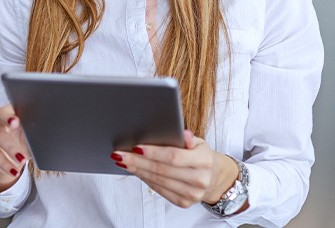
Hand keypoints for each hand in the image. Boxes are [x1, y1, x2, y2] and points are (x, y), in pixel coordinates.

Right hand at [0, 104, 31, 193]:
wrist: (13, 156)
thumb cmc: (25, 139)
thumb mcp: (31, 136)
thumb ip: (33, 132)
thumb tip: (43, 135)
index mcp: (10, 112)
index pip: (6, 111)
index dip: (10, 116)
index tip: (16, 122)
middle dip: (10, 141)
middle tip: (21, 151)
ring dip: (9, 153)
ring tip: (21, 161)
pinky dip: (4, 164)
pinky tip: (13, 170)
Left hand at [110, 130, 240, 208]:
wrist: (214, 178)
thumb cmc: (201, 156)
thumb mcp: (199, 142)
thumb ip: (189, 138)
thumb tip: (183, 133)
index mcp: (204, 161)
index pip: (174, 156)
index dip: (153, 152)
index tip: (135, 146)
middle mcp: (200, 180)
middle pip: (162, 170)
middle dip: (138, 161)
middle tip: (120, 154)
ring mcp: (192, 194)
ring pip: (158, 181)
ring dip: (138, 170)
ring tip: (123, 161)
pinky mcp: (183, 203)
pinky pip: (159, 190)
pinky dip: (145, 179)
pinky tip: (136, 171)